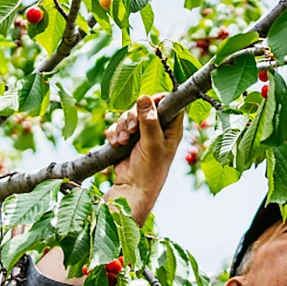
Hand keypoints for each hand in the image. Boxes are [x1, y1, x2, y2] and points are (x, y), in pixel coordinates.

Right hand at [104, 92, 183, 219]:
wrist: (133, 188)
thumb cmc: (150, 170)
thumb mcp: (152, 144)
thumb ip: (149, 121)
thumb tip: (145, 98)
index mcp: (171, 128)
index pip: (170, 103)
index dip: (158, 98)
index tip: (145, 101)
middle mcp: (158, 128)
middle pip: (144, 106)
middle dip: (133, 115)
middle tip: (131, 129)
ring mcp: (142, 132)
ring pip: (128, 115)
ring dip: (122, 126)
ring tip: (123, 141)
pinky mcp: (127, 137)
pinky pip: (118, 125)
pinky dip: (115, 133)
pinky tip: (116, 144)